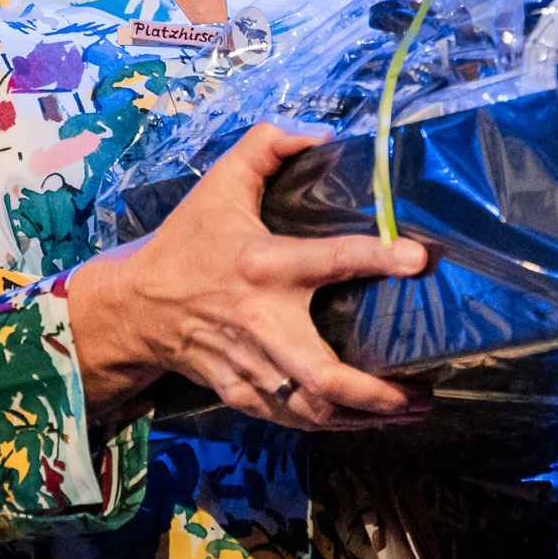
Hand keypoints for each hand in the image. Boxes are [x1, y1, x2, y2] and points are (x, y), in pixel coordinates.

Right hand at [68, 123, 436, 430]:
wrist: (135, 306)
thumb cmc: (187, 242)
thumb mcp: (220, 183)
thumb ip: (268, 146)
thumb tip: (322, 134)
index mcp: (263, 265)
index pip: (329, 259)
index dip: (377, 257)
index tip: (419, 260)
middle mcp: (261, 322)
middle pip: (324, 375)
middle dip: (377, 393)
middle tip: (422, 390)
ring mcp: (251, 365)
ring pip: (314, 410)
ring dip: (367, 418)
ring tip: (411, 410)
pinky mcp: (241, 391)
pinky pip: (293, 419)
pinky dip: (332, 423)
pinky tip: (366, 420)